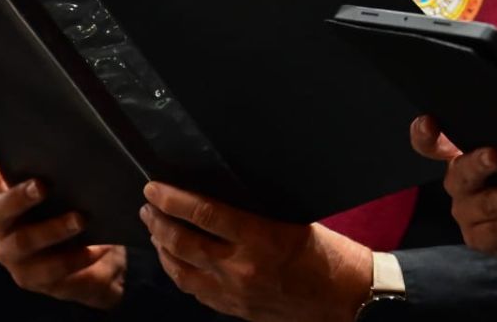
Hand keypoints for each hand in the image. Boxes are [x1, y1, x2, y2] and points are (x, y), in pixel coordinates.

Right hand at [0, 131, 125, 308]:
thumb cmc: (81, 214)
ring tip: (80, 219)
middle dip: (18, 197)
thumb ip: (67, 168)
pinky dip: (74, 257)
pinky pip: (50, 269)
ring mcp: (13, 254)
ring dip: (52, 229)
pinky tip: (95, 249)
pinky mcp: (30, 279)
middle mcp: (3, 224)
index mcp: (8, 194)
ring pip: (24, 241)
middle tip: (42, 186)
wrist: (100, 264)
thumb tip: (81, 136)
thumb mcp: (74, 189)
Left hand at [139, 182, 370, 321]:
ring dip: (162, 248)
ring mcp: (235, 294)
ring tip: (153, 229)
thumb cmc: (331, 255)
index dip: (174, 199)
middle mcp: (242, 268)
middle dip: (159, 222)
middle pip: (183, 243)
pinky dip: (178, 272)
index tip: (155, 187)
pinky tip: (174, 260)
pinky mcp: (235, 310)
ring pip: (181, 271)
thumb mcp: (297, 221)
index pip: (204, 214)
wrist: (348, 300)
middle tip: (147, 205)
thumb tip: (221, 197)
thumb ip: (257, 214)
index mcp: (262, 239)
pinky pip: (195, 291)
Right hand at [410, 115, 496, 267]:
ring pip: (486, 204)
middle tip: (496, 156)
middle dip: (478, 163)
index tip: (429, 123)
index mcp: (461, 157)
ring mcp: (466, 213)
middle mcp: (458, 184)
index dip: (424, 134)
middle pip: (461, 172)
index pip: (432, 144)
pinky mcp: (479, 238)